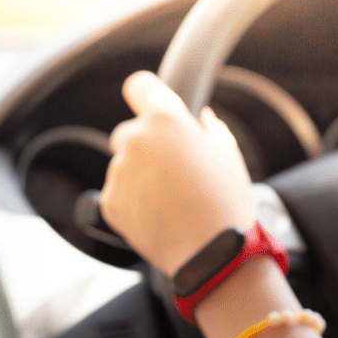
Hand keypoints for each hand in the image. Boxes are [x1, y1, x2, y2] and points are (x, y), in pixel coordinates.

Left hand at [101, 71, 254, 275]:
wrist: (212, 252)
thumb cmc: (226, 199)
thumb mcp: (228, 155)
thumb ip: (210, 129)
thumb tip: (203, 120)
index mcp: (165, 118)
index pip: (138, 85)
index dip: (145, 94)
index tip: (150, 107)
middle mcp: (135, 139)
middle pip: (130, 132)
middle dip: (146, 146)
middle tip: (173, 170)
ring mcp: (119, 172)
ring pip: (124, 165)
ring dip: (140, 175)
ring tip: (171, 199)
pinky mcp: (110, 202)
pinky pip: (119, 193)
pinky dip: (134, 201)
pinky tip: (160, 214)